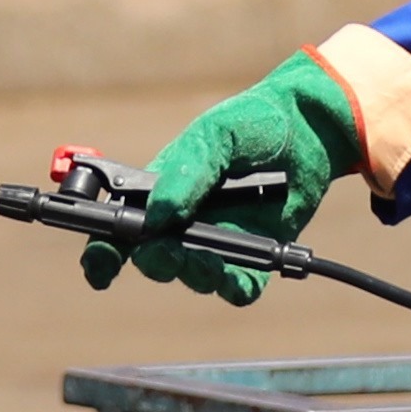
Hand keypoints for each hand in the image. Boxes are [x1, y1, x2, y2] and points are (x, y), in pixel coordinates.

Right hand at [80, 52, 365, 304]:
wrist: (309, 127)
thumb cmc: (252, 123)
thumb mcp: (213, 136)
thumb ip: (185, 173)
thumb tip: (158, 216)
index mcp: (158, 194)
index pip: (120, 232)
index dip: (104, 254)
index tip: (100, 269)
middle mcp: (185, 224)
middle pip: (155, 261)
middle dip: (156, 262)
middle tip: (166, 251)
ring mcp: (221, 242)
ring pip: (195, 278)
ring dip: (195, 274)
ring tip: (207, 259)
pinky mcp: (258, 256)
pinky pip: (240, 288)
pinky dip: (235, 288)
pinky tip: (236, 275)